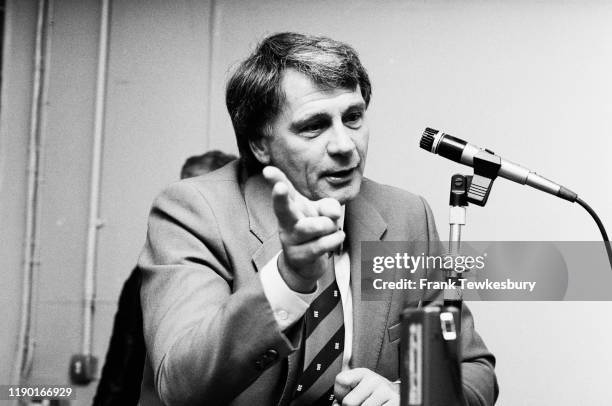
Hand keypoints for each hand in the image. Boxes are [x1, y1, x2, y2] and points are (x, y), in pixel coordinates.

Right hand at [262, 166, 343, 292]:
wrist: (305, 264)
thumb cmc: (314, 230)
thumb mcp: (322, 213)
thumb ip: (329, 206)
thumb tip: (333, 214)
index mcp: (291, 206)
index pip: (284, 190)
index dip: (276, 179)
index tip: (268, 170)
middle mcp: (286, 222)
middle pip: (283, 209)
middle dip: (281, 198)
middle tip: (280, 187)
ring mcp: (290, 240)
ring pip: (313, 227)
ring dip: (328, 226)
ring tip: (330, 227)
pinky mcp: (298, 256)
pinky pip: (323, 244)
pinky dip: (335, 238)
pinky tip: (336, 237)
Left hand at [334, 368, 398, 405]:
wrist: (399, 396)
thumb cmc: (374, 395)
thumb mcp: (359, 388)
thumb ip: (345, 394)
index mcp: (363, 373)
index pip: (341, 380)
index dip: (339, 394)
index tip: (345, 396)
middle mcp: (374, 380)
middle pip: (348, 402)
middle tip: (361, 404)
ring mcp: (385, 392)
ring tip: (371, 405)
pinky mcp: (395, 402)